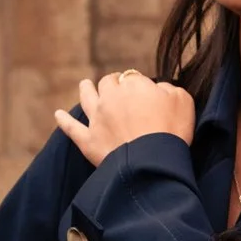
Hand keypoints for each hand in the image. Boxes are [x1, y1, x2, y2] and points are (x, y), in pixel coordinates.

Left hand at [55, 70, 194, 167]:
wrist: (153, 163)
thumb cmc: (172, 130)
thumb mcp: (183, 101)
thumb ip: (169, 88)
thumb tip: (159, 88)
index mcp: (134, 85)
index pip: (133, 78)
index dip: (139, 84)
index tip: (145, 92)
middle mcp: (111, 97)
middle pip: (108, 83)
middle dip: (112, 83)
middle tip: (117, 86)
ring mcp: (97, 118)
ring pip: (87, 98)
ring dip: (85, 89)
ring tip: (84, 84)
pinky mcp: (88, 140)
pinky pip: (71, 128)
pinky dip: (63, 121)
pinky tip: (58, 115)